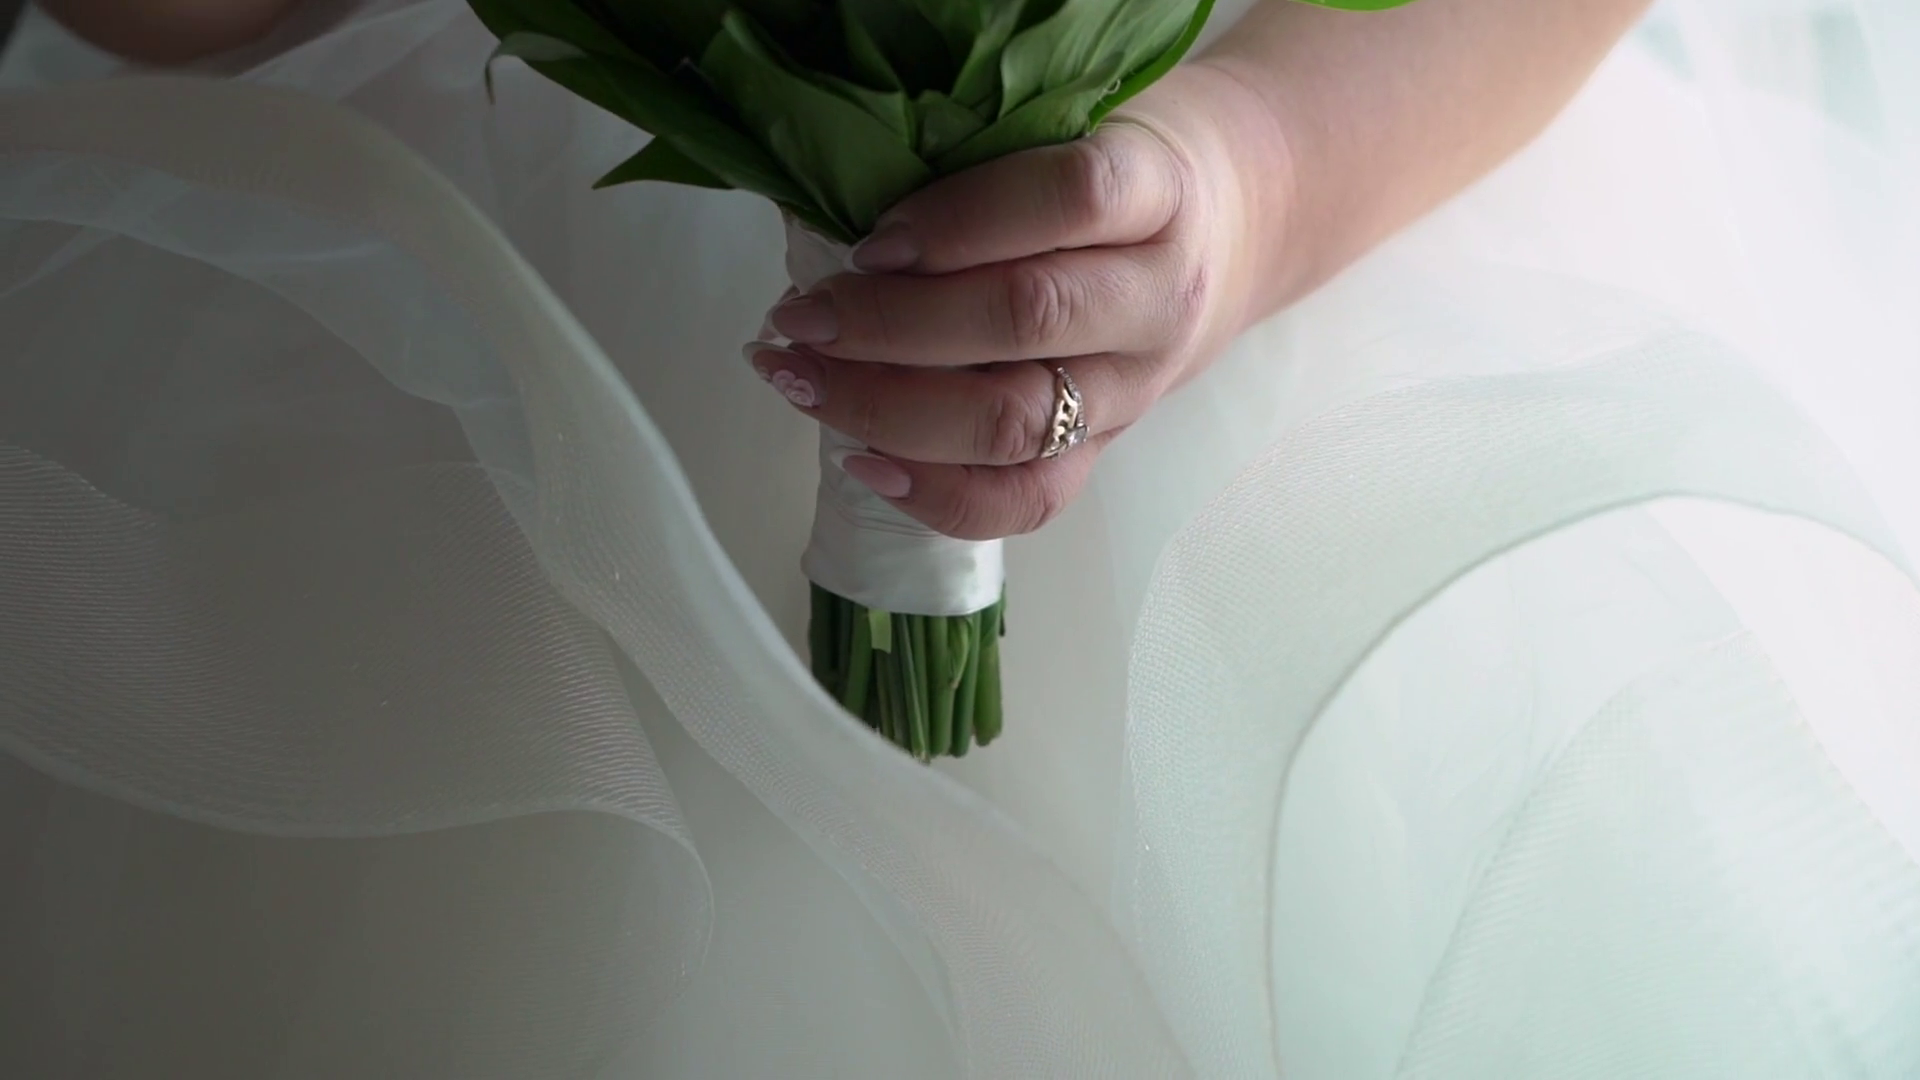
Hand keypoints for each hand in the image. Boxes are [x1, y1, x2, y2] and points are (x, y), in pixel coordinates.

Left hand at [745, 64, 1290, 540]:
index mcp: (1159, 191)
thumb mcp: (1078, 130)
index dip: (958, 221)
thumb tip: (829, 203)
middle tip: (799, 318)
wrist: (1231, 234)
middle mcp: (1157, 297)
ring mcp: (1134, 387)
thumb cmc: (1122, 173)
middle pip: (1024, 319)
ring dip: (887, 408)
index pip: (1071, 197)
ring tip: (801, 380)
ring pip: (1013, 421)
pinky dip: (935, 494)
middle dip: (889, 324)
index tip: (867, 238)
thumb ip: (986, 161)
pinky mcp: (1106, 451)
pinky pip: (1025, 500)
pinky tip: (861, 462)